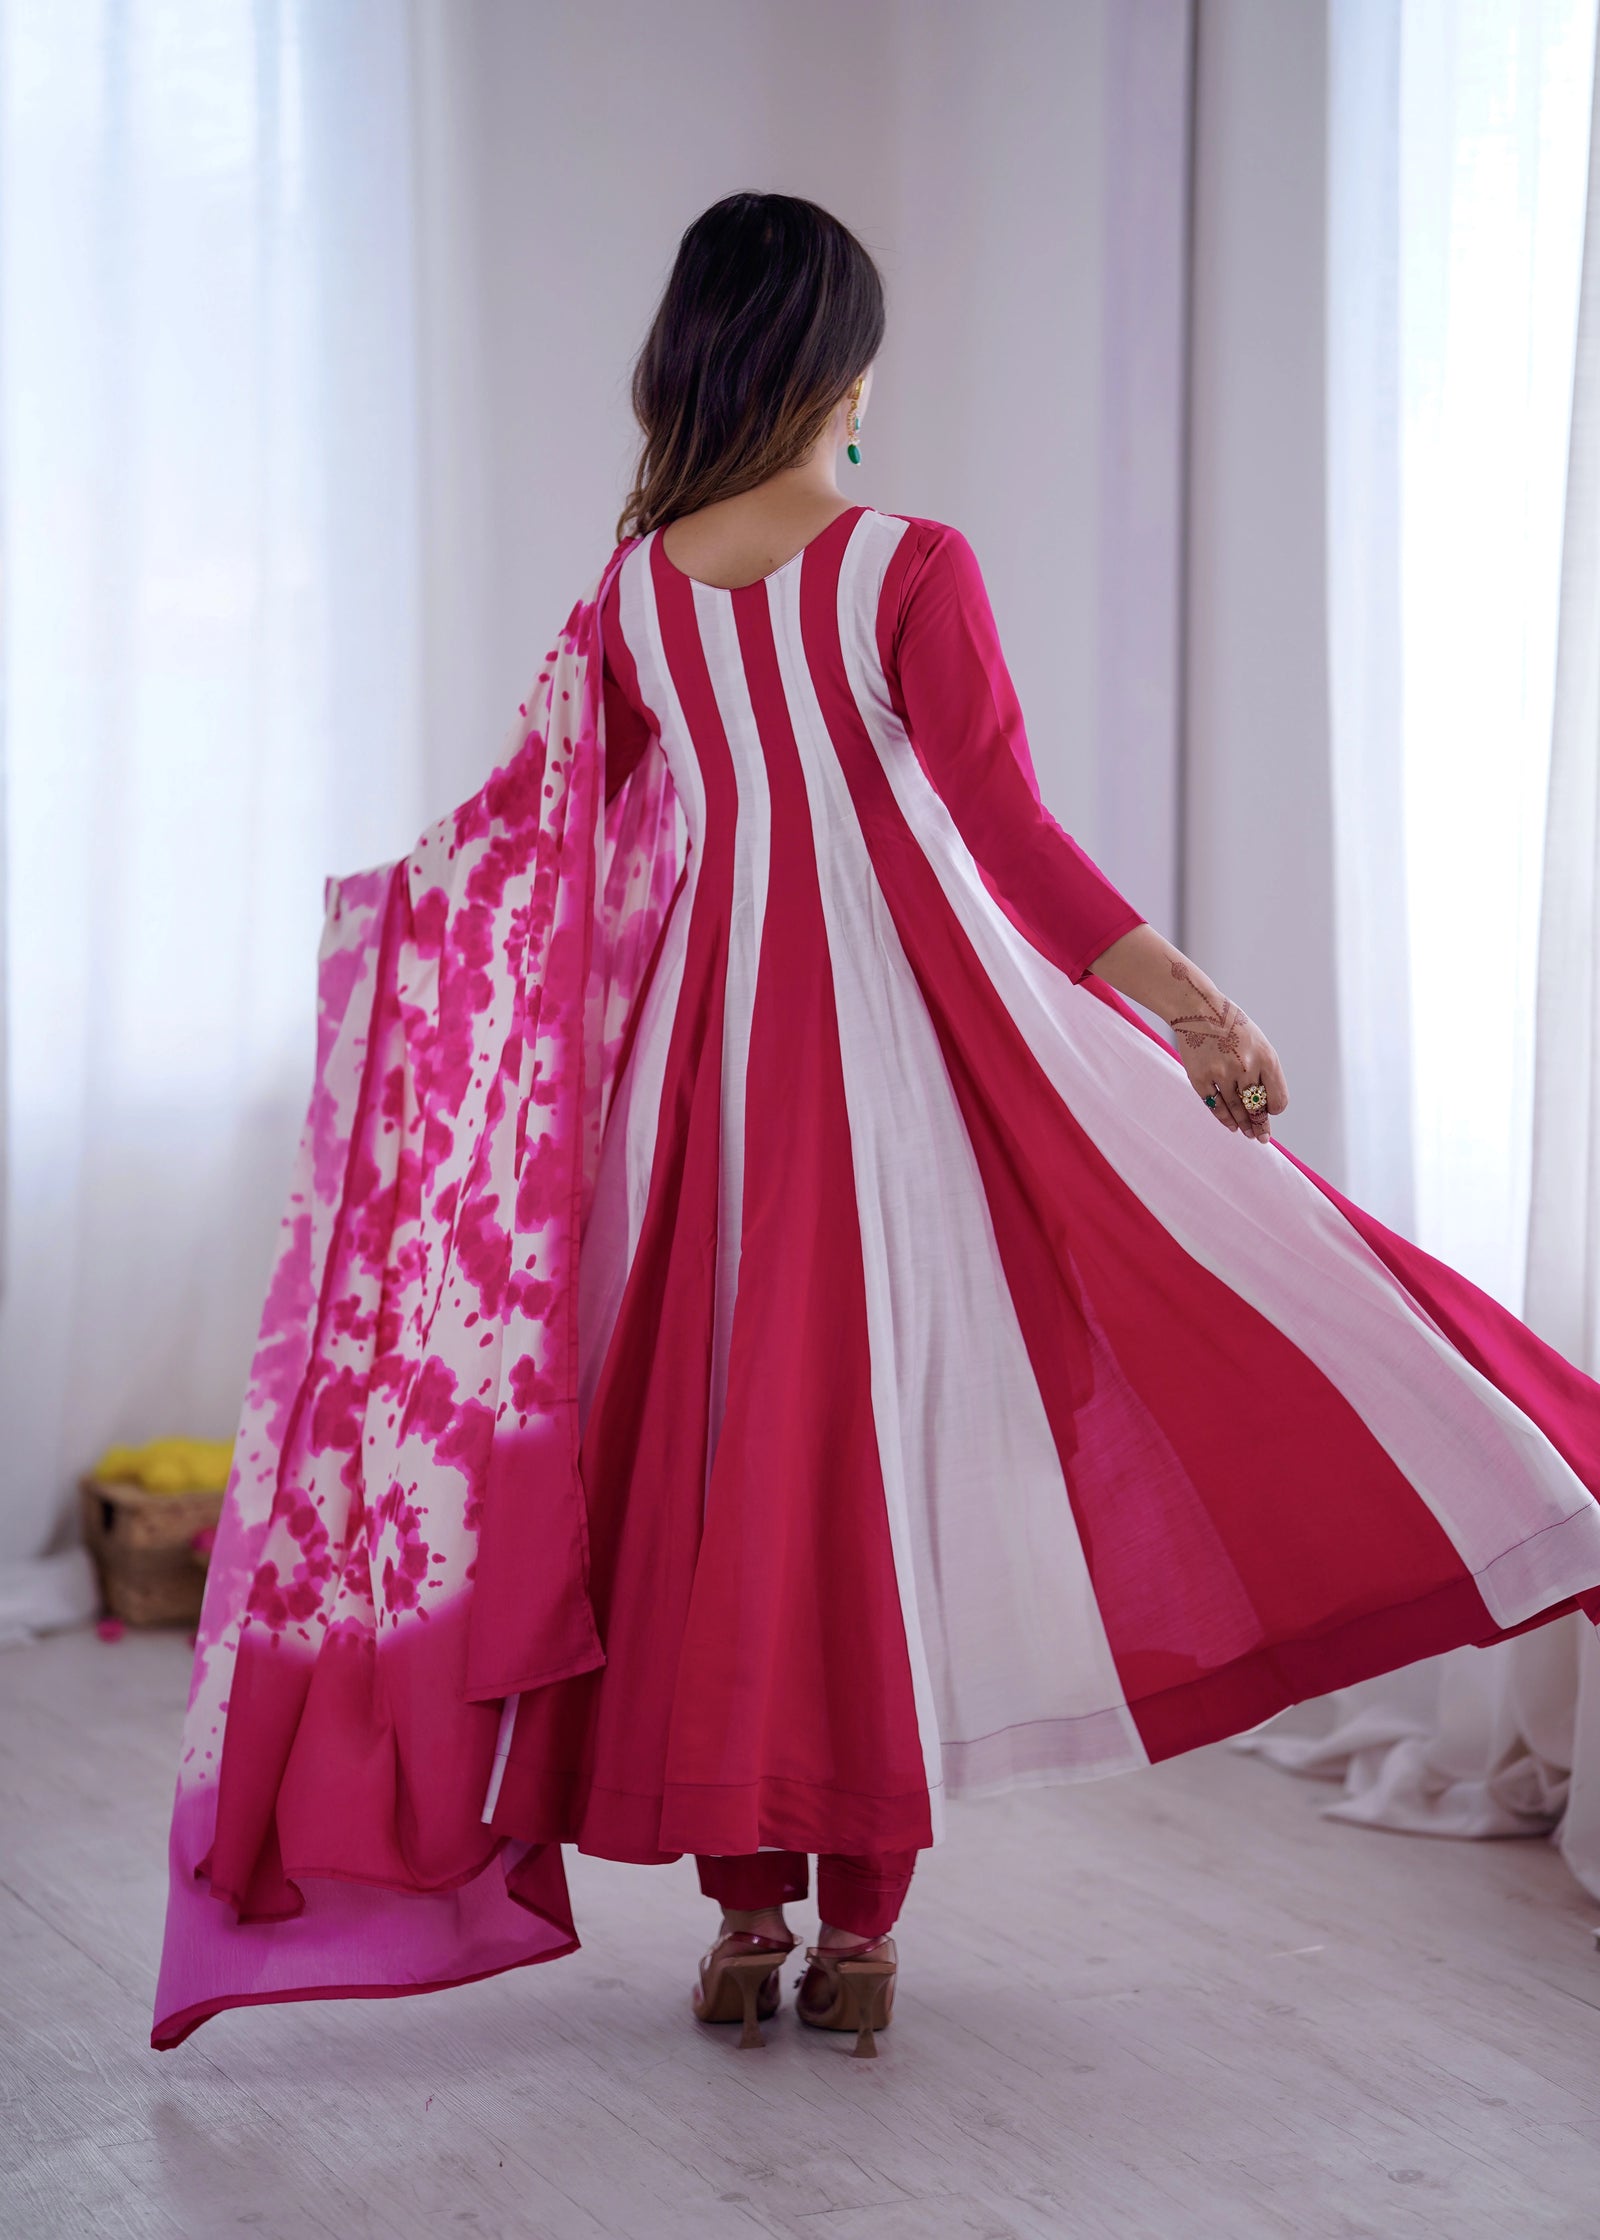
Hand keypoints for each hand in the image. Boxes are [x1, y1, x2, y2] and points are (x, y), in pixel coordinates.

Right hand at [1166, 962, 1288, 1142]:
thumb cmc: (1231, 1027)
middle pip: (1257, 1108)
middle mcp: (1246, 1067)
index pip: (1278, 1098)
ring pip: (1236, 1110)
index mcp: (1266, 1058)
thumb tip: (1265, 1105)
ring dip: (1244, 1125)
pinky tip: (1231, 1125)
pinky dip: (1224, 1119)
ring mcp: (1223, 1074)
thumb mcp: (1256, 1042)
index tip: (1271, 1111)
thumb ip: (1263, 1071)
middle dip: (1261, 1125)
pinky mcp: (1201, 1078)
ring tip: (1249, 1134)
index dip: (1275, 1108)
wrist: (1198, 1009)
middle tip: (1263, 1138)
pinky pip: (1216, 1106)